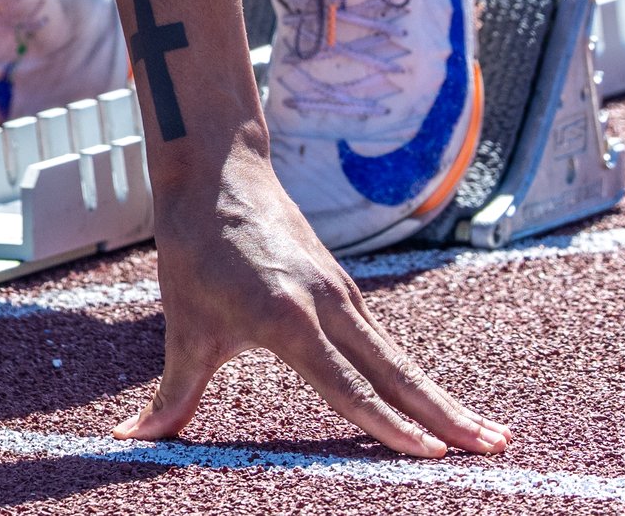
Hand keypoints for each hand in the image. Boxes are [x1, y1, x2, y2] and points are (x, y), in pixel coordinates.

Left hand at [118, 136, 510, 457]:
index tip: (428, 455)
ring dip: (443, 397)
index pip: (346, 384)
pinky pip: (386, 341)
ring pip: (399, 357)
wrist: (216, 169)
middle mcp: (326, 303)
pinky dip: (416, 374)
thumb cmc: (194, 249)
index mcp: (287, 317)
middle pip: (396, 371)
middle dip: (445, 414)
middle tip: (493, 449)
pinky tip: (439, 401)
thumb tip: (130, 439)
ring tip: (488, 435)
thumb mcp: (183, 325)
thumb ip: (172, 394)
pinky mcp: (344, 286)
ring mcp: (341, 293)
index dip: (386, 425)